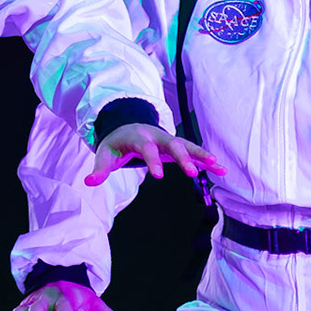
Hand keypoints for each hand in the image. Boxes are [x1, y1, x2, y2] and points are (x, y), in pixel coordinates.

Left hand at [85, 122, 225, 184]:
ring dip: (201, 156)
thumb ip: (99, 169)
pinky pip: (194, 152)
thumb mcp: (104, 154)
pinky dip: (207, 160)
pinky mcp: (177, 146)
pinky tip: (221, 170)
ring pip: (187, 145)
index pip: (146, 148)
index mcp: (138, 137)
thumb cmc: (116, 144)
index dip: (152, 160)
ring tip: (217, 167)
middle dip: (182, 157)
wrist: (127, 127)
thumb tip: (88, 183)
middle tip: (192, 173)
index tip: (158, 176)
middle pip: (172, 144)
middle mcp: (157, 136)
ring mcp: (169, 140)